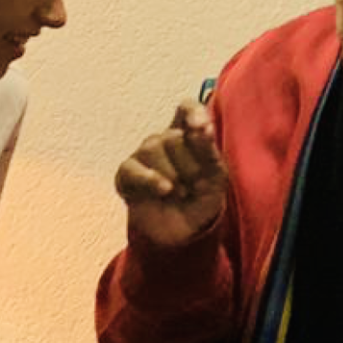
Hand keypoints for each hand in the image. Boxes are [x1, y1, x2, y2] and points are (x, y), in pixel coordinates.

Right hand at [115, 100, 228, 247]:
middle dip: (189, 163)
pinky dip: (150, 180)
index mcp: (188, 135)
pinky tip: (164, 191)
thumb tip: (201, 128)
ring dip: (173, 175)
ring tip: (181, 193)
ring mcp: (143, 156)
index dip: (193, 112)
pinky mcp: (127, 174)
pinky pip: (134, 168)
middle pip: (173, 135)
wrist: (185, 234)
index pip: (187, 108)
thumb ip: (208, 151)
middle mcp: (164, 140)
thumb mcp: (216, 177)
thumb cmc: (202, 200)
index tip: (200, 127)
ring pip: (153, 148)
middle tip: (195, 185)